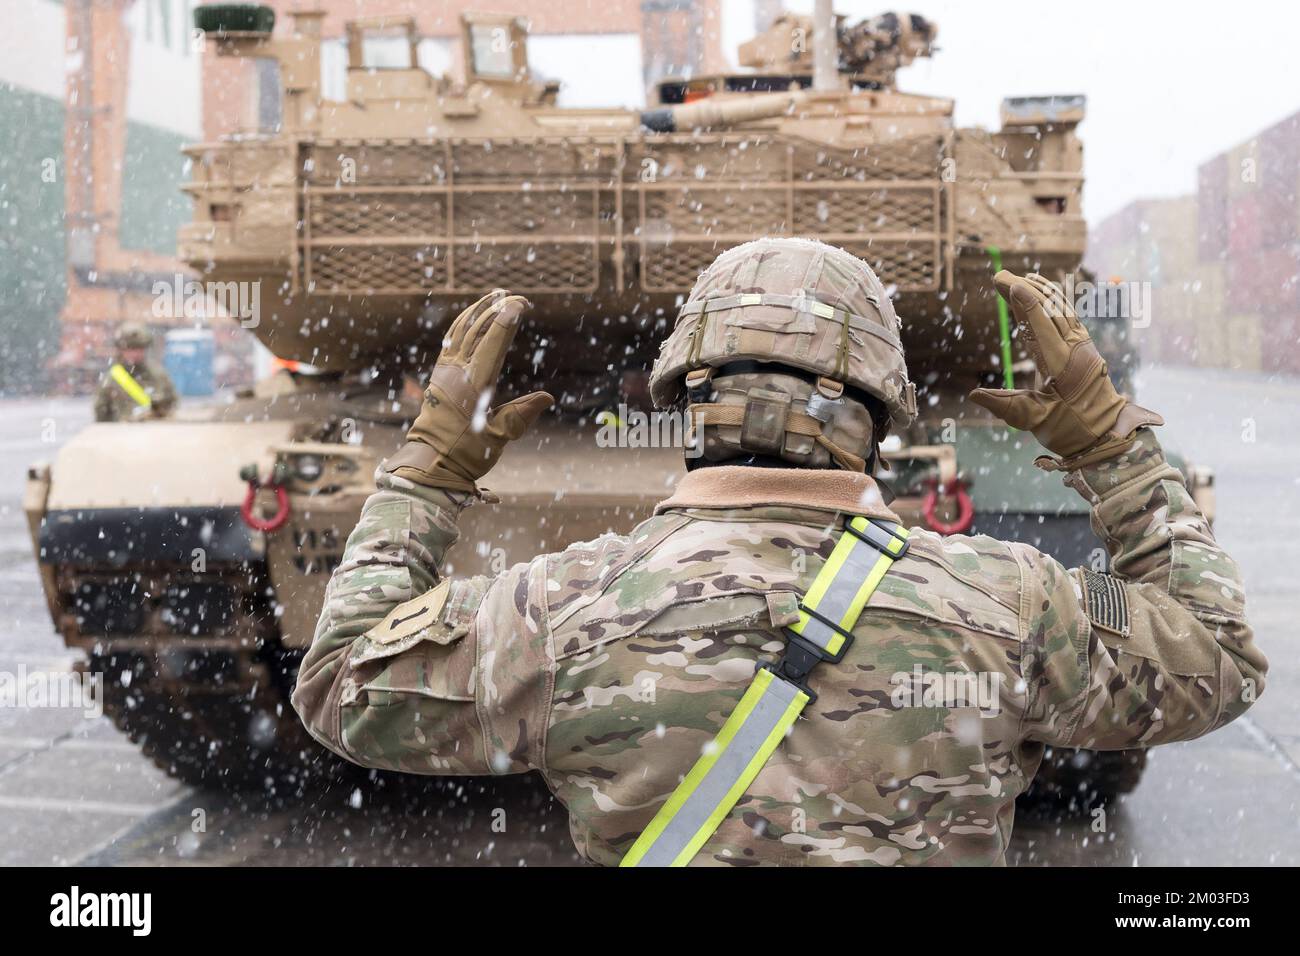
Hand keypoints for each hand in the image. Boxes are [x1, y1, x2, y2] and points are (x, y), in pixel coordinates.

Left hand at [384, 290, 553, 493]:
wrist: (430, 462)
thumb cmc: (465, 454)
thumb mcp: (498, 438)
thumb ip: (522, 415)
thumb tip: (547, 397)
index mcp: (473, 384)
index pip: (491, 342)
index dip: (507, 319)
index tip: (521, 303)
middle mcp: (456, 372)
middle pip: (476, 329)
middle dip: (497, 309)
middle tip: (518, 299)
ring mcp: (445, 371)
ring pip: (461, 330)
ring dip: (479, 310)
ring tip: (496, 296)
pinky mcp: (440, 375)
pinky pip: (451, 340)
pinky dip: (463, 323)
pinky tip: (473, 316)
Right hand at [969, 271, 1161, 469]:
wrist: (1104, 433)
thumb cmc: (1069, 429)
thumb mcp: (1033, 422)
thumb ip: (1005, 406)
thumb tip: (974, 395)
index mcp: (1062, 366)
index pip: (1042, 328)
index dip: (1026, 305)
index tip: (1010, 285)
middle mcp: (1074, 349)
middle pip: (1049, 311)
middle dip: (1025, 290)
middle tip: (999, 276)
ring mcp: (1081, 344)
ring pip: (1060, 308)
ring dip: (1037, 289)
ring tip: (1014, 276)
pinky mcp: (1083, 344)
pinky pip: (1066, 313)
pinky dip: (1051, 297)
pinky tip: (1039, 286)